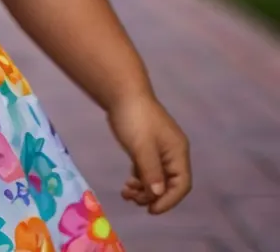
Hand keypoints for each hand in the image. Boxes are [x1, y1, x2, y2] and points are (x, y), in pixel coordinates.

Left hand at [108, 92, 190, 213]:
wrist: (121, 92)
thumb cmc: (135, 118)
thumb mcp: (142, 147)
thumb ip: (151, 172)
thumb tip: (158, 195)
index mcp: (178, 152)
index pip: (181, 184)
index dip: (169, 200)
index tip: (151, 209)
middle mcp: (172, 152)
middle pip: (169, 184)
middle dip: (152, 195)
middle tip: (133, 199)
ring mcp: (159, 149)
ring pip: (156, 178)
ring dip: (143, 189)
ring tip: (126, 192)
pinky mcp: (146, 145)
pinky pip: (147, 169)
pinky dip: (139, 178)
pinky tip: (128, 184)